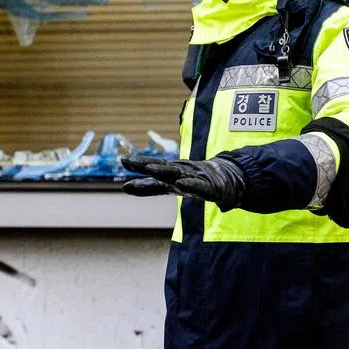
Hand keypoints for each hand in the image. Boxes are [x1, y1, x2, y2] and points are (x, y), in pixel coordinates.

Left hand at [121, 155, 245, 211]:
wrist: (225, 179)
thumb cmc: (193, 180)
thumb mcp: (168, 185)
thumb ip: (148, 187)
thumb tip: (124, 187)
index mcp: (170, 174)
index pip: (151, 170)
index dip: (138, 167)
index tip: (123, 161)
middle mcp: (180, 173)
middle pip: (160, 168)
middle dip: (145, 164)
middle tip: (129, 161)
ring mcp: (194, 178)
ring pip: (176, 174)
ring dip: (163, 171)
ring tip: (150, 169)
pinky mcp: (208, 187)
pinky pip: (197, 186)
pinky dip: (189, 184)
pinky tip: (180, 184)